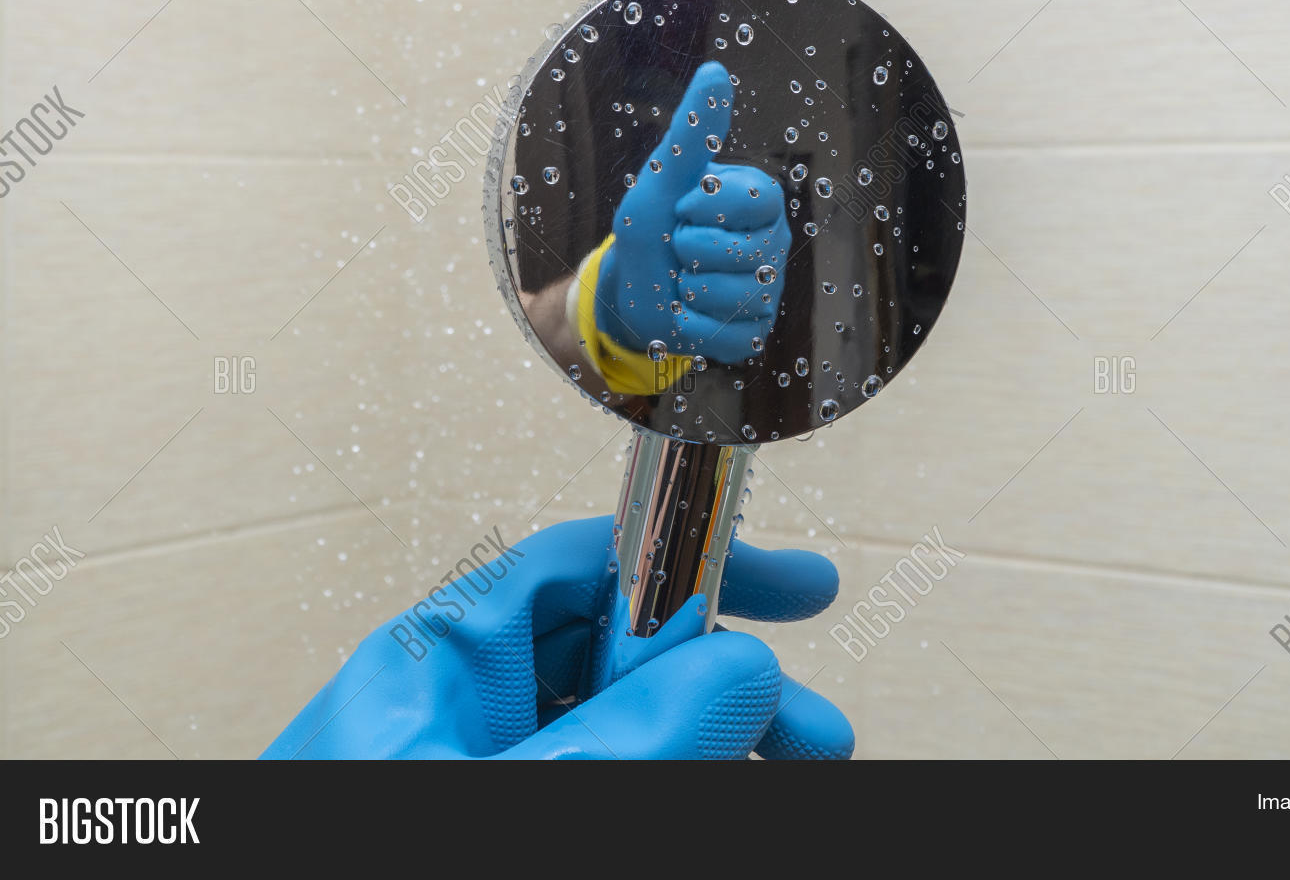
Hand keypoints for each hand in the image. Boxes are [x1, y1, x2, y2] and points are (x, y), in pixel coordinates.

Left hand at [262, 515, 852, 759]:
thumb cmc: (358, 872)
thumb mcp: (517, 797)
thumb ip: (633, 734)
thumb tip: (737, 672)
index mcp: (442, 664)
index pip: (582, 566)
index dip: (693, 561)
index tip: (788, 589)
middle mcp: (462, 709)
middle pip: (622, 654)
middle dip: (727, 681)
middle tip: (810, 728)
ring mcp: (479, 768)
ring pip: (623, 726)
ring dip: (714, 741)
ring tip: (787, 772)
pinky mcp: (495, 815)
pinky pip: (603, 773)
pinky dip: (667, 775)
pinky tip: (717, 787)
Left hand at [593, 61, 791, 364]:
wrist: (630, 288)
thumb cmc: (650, 227)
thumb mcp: (663, 178)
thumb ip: (693, 131)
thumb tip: (715, 72)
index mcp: (759, 202)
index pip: (760, 198)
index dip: (712, 205)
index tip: (684, 206)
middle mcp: (772, 244)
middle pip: (748, 253)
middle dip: (694, 250)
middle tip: (681, 247)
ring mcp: (767, 292)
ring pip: (737, 298)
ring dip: (690, 290)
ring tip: (683, 280)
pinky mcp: (753, 333)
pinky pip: (727, 335)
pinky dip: (691, 327)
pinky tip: (687, 313)